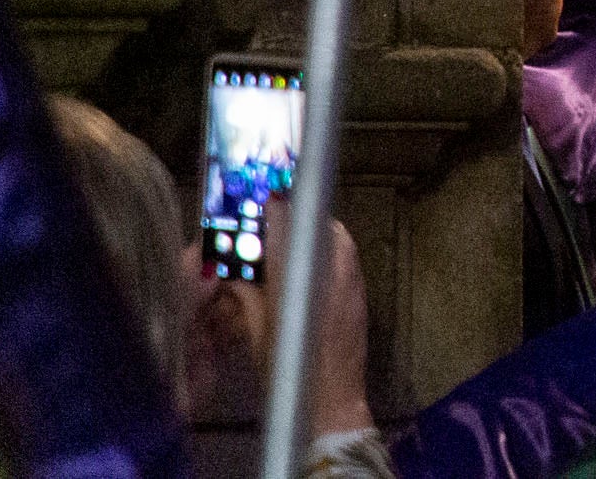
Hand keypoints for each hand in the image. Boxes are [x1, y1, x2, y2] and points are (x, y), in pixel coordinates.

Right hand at [218, 201, 372, 438]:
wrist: (331, 400)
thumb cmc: (288, 371)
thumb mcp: (258, 333)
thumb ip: (247, 296)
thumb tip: (233, 272)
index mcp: (299, 281)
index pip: (289, 227)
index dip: (278, 207)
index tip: (268, 193)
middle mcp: (332, 272)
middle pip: (318, 226)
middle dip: (298, 218)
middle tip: (277, 216)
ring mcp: (352, 279)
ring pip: (335, 238)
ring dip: (314, 233)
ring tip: (292, 239)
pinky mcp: (362, 290)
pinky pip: (345, 256)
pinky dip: (328, 251)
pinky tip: (311, 262)